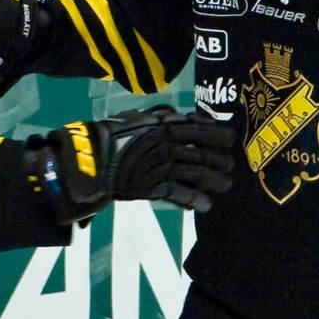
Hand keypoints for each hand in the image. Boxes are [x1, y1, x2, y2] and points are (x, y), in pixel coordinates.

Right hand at [31, 107, 239, 220]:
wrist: (87, 159)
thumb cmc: (108, 137)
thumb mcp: (133, 118)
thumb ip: (154, 116)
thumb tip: (172, 113)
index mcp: (160, 124)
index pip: (195, 126)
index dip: (214, 132)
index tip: (229, 137)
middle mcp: (164, 142)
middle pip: (199, 150)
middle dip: (218, 158)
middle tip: (231, 164)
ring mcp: (159, 164)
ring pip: (194, 171)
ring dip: (212, 179)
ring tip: (225, 185)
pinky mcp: (152, 184)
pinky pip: (177, 192)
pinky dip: (193, 199)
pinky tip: (205, 205)